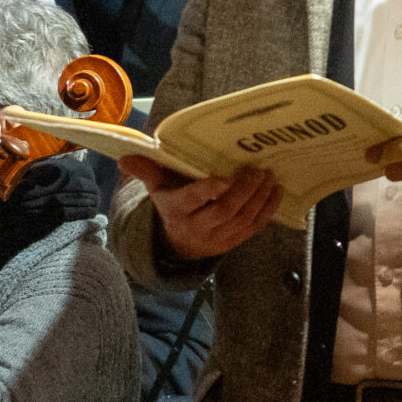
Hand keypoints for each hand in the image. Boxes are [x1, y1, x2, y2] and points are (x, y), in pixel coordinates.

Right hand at [129, 156, 283, 261]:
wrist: (180, 242)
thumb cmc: (173, 203)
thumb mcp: (157, 187)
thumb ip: (146, 170)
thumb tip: (125, 158)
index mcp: (178, 210)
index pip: (194, 200)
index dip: (210, 190)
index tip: (224, 177)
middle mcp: (198, 227)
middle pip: (224, 210)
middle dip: (243, 190)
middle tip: (257, 169)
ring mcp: (219, 238)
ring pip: (243, 219)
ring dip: (260, 197)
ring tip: (269, 176)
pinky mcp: (235, 242)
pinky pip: (255, 227)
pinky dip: (268, 210)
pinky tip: (276, 191)